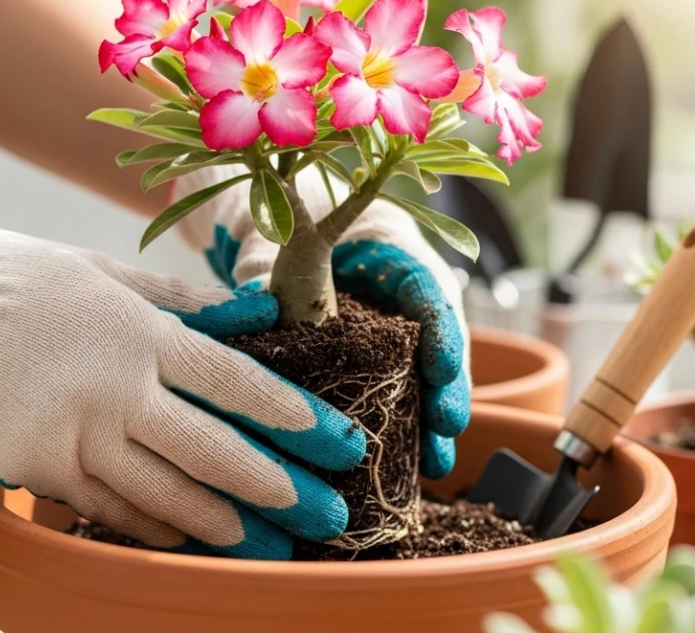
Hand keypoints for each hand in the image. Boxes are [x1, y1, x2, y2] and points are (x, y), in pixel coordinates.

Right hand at [0, 200, 365, 559]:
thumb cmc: (10, 278)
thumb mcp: (99, 271)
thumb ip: (173, 299)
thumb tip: (241, 314)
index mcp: (138, 330)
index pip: (232, 378)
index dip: (287, 411)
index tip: (330, 438)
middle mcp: (114, 386)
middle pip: (211, 447)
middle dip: (274, 484)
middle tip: (323, 512)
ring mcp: (71, 431)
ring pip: (162, 490)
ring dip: (219, 521)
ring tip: (265, 543)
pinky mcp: (32, 464)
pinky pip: (104, 506)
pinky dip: (148, 526)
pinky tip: (185, 540)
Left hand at [176, 168, 470, 479]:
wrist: (290, 233)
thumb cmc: (291, 229)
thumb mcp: (279, 246)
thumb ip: (268, 274)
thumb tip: (248, 306)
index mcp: (390, 249)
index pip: (427, 284)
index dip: (441, 327)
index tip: (443, 368)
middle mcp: (407, 291)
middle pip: (440, 337)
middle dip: (447, 385)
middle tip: (446, 425)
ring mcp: (401, 328)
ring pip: (428, 373)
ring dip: (433, 419)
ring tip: (435, 463)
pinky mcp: (387, 359)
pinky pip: (404, 392)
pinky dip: (409, 427)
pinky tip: (412, 466)